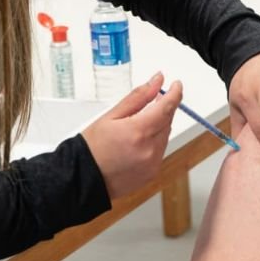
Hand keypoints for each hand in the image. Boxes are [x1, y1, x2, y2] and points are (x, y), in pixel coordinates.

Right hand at [81, 73, 181, 200]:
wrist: (83, 179)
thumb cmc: (92, 148)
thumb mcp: (111, 116)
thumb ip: (138, 97)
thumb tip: (156, 81)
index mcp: (138, 132)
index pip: (167, 107)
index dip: (175, 93)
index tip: (176, 85)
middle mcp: (149, 150)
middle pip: (167, 121)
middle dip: (162, 110)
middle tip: (151, 103)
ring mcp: (152, 163)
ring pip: (165, 136)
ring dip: (158, 127)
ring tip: (135, 128)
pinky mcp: (152, 173)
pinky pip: (160, 151)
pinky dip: (154, 143)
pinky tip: (136, 143)